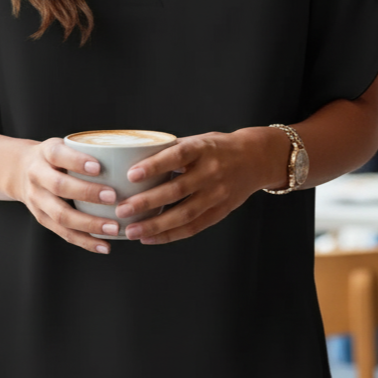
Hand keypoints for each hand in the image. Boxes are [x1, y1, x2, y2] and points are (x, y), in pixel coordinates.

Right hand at [15, 138, 121, 254]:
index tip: (99, 167)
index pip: (59, 155)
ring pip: (61, 215)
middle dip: (86, 193)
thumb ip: (90, 150)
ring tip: (113, 228)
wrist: (21, 170)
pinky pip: (63, 233)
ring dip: (89, 224)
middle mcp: (38, 176)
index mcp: (47, 153)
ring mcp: (37, 200)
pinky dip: (85, 241)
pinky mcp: (42, 218)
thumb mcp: (66, 144)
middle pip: (59, 187)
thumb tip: (130, 155)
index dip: (77, 161)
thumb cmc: (57, 157)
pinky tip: (104, 245)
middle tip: (113, 197)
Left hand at [114, 127, 289, 244]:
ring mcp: (217, 194)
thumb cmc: (218, 148)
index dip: (155, 165)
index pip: (177, 155)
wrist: (255, 159)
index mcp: (203, 149)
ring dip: (155, 225)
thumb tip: (135, 158)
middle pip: (177, 189)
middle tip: (122, 208)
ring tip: (131, 230)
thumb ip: (172, 150)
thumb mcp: (199, 140)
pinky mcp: (220, 212)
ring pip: (184, 214)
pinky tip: (149, 237)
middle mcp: (212, 172)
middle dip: (147, 201)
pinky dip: (169, 235)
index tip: (131, 174)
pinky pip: (193, 227)